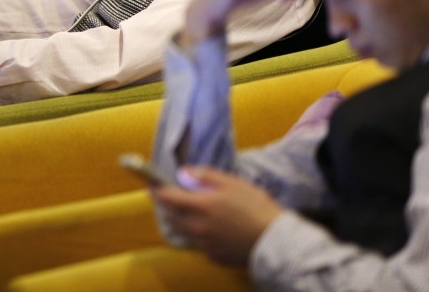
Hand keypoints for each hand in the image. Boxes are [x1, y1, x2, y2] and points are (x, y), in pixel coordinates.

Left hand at [153, 166, 283, 266]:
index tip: (152, 183)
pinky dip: (196, 234)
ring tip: (186, 210)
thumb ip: (205, 176)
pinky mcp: (214, 256)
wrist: (276, 241)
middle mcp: (197, 227)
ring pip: (182, 231)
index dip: (157, 189)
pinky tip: (207, 227)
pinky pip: (198, 243)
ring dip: (179, 220)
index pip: (167, 197)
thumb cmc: (256, 207)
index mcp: (200, 206)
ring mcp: (204, 244)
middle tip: (168, 196)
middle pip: (170, 216)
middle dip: (166, 205)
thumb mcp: (232, 183)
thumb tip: (184, 172)